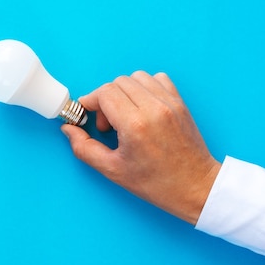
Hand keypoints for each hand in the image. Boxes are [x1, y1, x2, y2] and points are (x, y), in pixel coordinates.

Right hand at [61, 71, 220, 224]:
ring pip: (136, 77)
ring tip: (124, 116)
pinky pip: (157, 79)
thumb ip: (85, 148)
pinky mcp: (180, 103)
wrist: (195, 186)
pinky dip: (144, 88)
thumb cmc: (156, 183)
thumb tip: (69, 129)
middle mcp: (153, 108)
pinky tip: (142, 108)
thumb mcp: (113, 171)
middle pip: (118, 83)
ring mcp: (169, 103)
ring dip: (124, 92)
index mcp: (135, 125)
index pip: (105, 93)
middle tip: (107, 125)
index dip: (90, 102)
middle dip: (105, 100)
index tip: (86, 115)